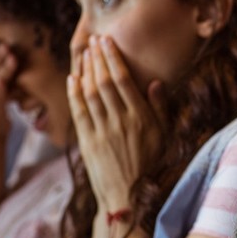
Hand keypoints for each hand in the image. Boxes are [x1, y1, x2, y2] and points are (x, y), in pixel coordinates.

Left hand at [67, 35, 168, 214]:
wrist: (127, 198)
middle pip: (105, 82)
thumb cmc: (150, 165)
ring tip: (85, 53)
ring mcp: (102, 132)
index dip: (114, 58)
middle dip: (98, 58)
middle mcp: (121, 122)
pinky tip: (73, 78)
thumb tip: (156, 82)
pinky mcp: (87, 143)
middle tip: (94, 40)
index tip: (108, 42)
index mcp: (141, 118)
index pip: (125, 80)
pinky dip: (74, 93)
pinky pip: (78, 112)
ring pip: (90, 94)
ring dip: (86, 70)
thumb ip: (160, 109)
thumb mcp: (163, 136)